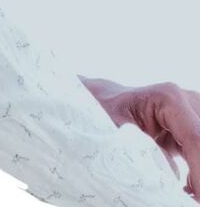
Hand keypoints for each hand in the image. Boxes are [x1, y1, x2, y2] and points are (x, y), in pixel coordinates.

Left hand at [80, 75, 199, 200]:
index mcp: (168, 98)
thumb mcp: (116, 130)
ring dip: (199, 173)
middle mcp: (186, 101)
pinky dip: (198, 172)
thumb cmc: (103, 111)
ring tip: (187, 192)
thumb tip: (172, 177)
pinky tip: (187, 187)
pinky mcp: (193, 127)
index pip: (197, 139)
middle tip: (189, 197)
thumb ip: (142, 149)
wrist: (103, 100)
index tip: (196, 198)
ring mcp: (193, 112)